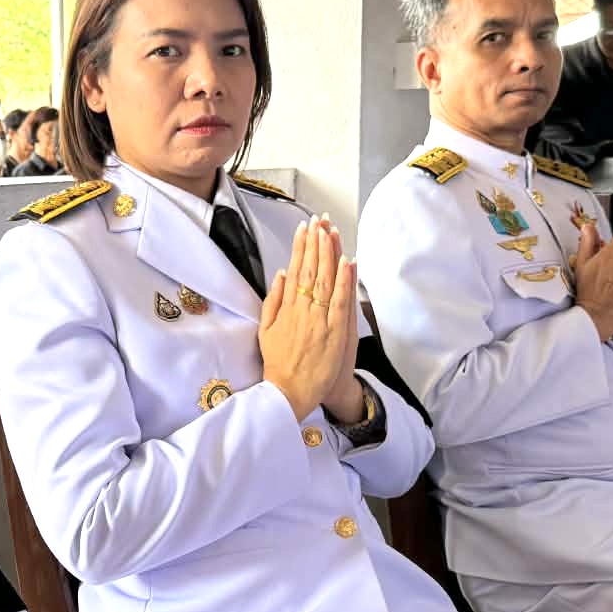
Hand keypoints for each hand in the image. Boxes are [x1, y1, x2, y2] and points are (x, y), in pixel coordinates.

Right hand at [258, 216, 359, 421]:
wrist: (289, 391)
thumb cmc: (279, 362)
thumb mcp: (265, 330)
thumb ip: (273, 300)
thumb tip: (282, 274)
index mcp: (286, 308)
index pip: (295, 269)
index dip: (300, 246)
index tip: (304, 227)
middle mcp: (301, 310)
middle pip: (310, 269)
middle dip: (315, 242)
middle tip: (319, 220)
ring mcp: (318, 320)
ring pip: (325, 280)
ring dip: (329, 253)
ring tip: (331, 231)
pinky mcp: (334, 332)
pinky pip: (340, 301)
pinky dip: (344, 281)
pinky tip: (347, 261)